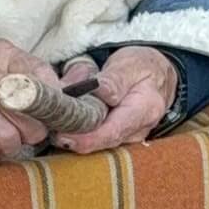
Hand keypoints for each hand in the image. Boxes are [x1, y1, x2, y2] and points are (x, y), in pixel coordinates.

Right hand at [0, 39, 51, 166]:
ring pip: (10, 141)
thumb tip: (72, 102)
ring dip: (3, 147)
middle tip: (12, 128)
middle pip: (32, 118)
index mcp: (0, 54)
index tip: (50, 116)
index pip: (45, 80)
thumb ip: (34, 81)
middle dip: (27, 133)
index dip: (53, 106)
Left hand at [56, 46, 177, 153]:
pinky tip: (66, 128)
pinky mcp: (121, 137)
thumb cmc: (142, 67)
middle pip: (105, 142)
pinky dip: (82, 136)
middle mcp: (140, 129)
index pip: (115, 131)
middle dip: (77, 141)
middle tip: (51, 133)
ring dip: (77, 139)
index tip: (64, 136)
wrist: (157, 74)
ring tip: (55, 128)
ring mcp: (131, 137)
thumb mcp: (130, 64)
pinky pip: (100, 140)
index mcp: (145, 109)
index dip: (88, 138)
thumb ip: (115, 78)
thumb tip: (100, 90)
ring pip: (101, 144)